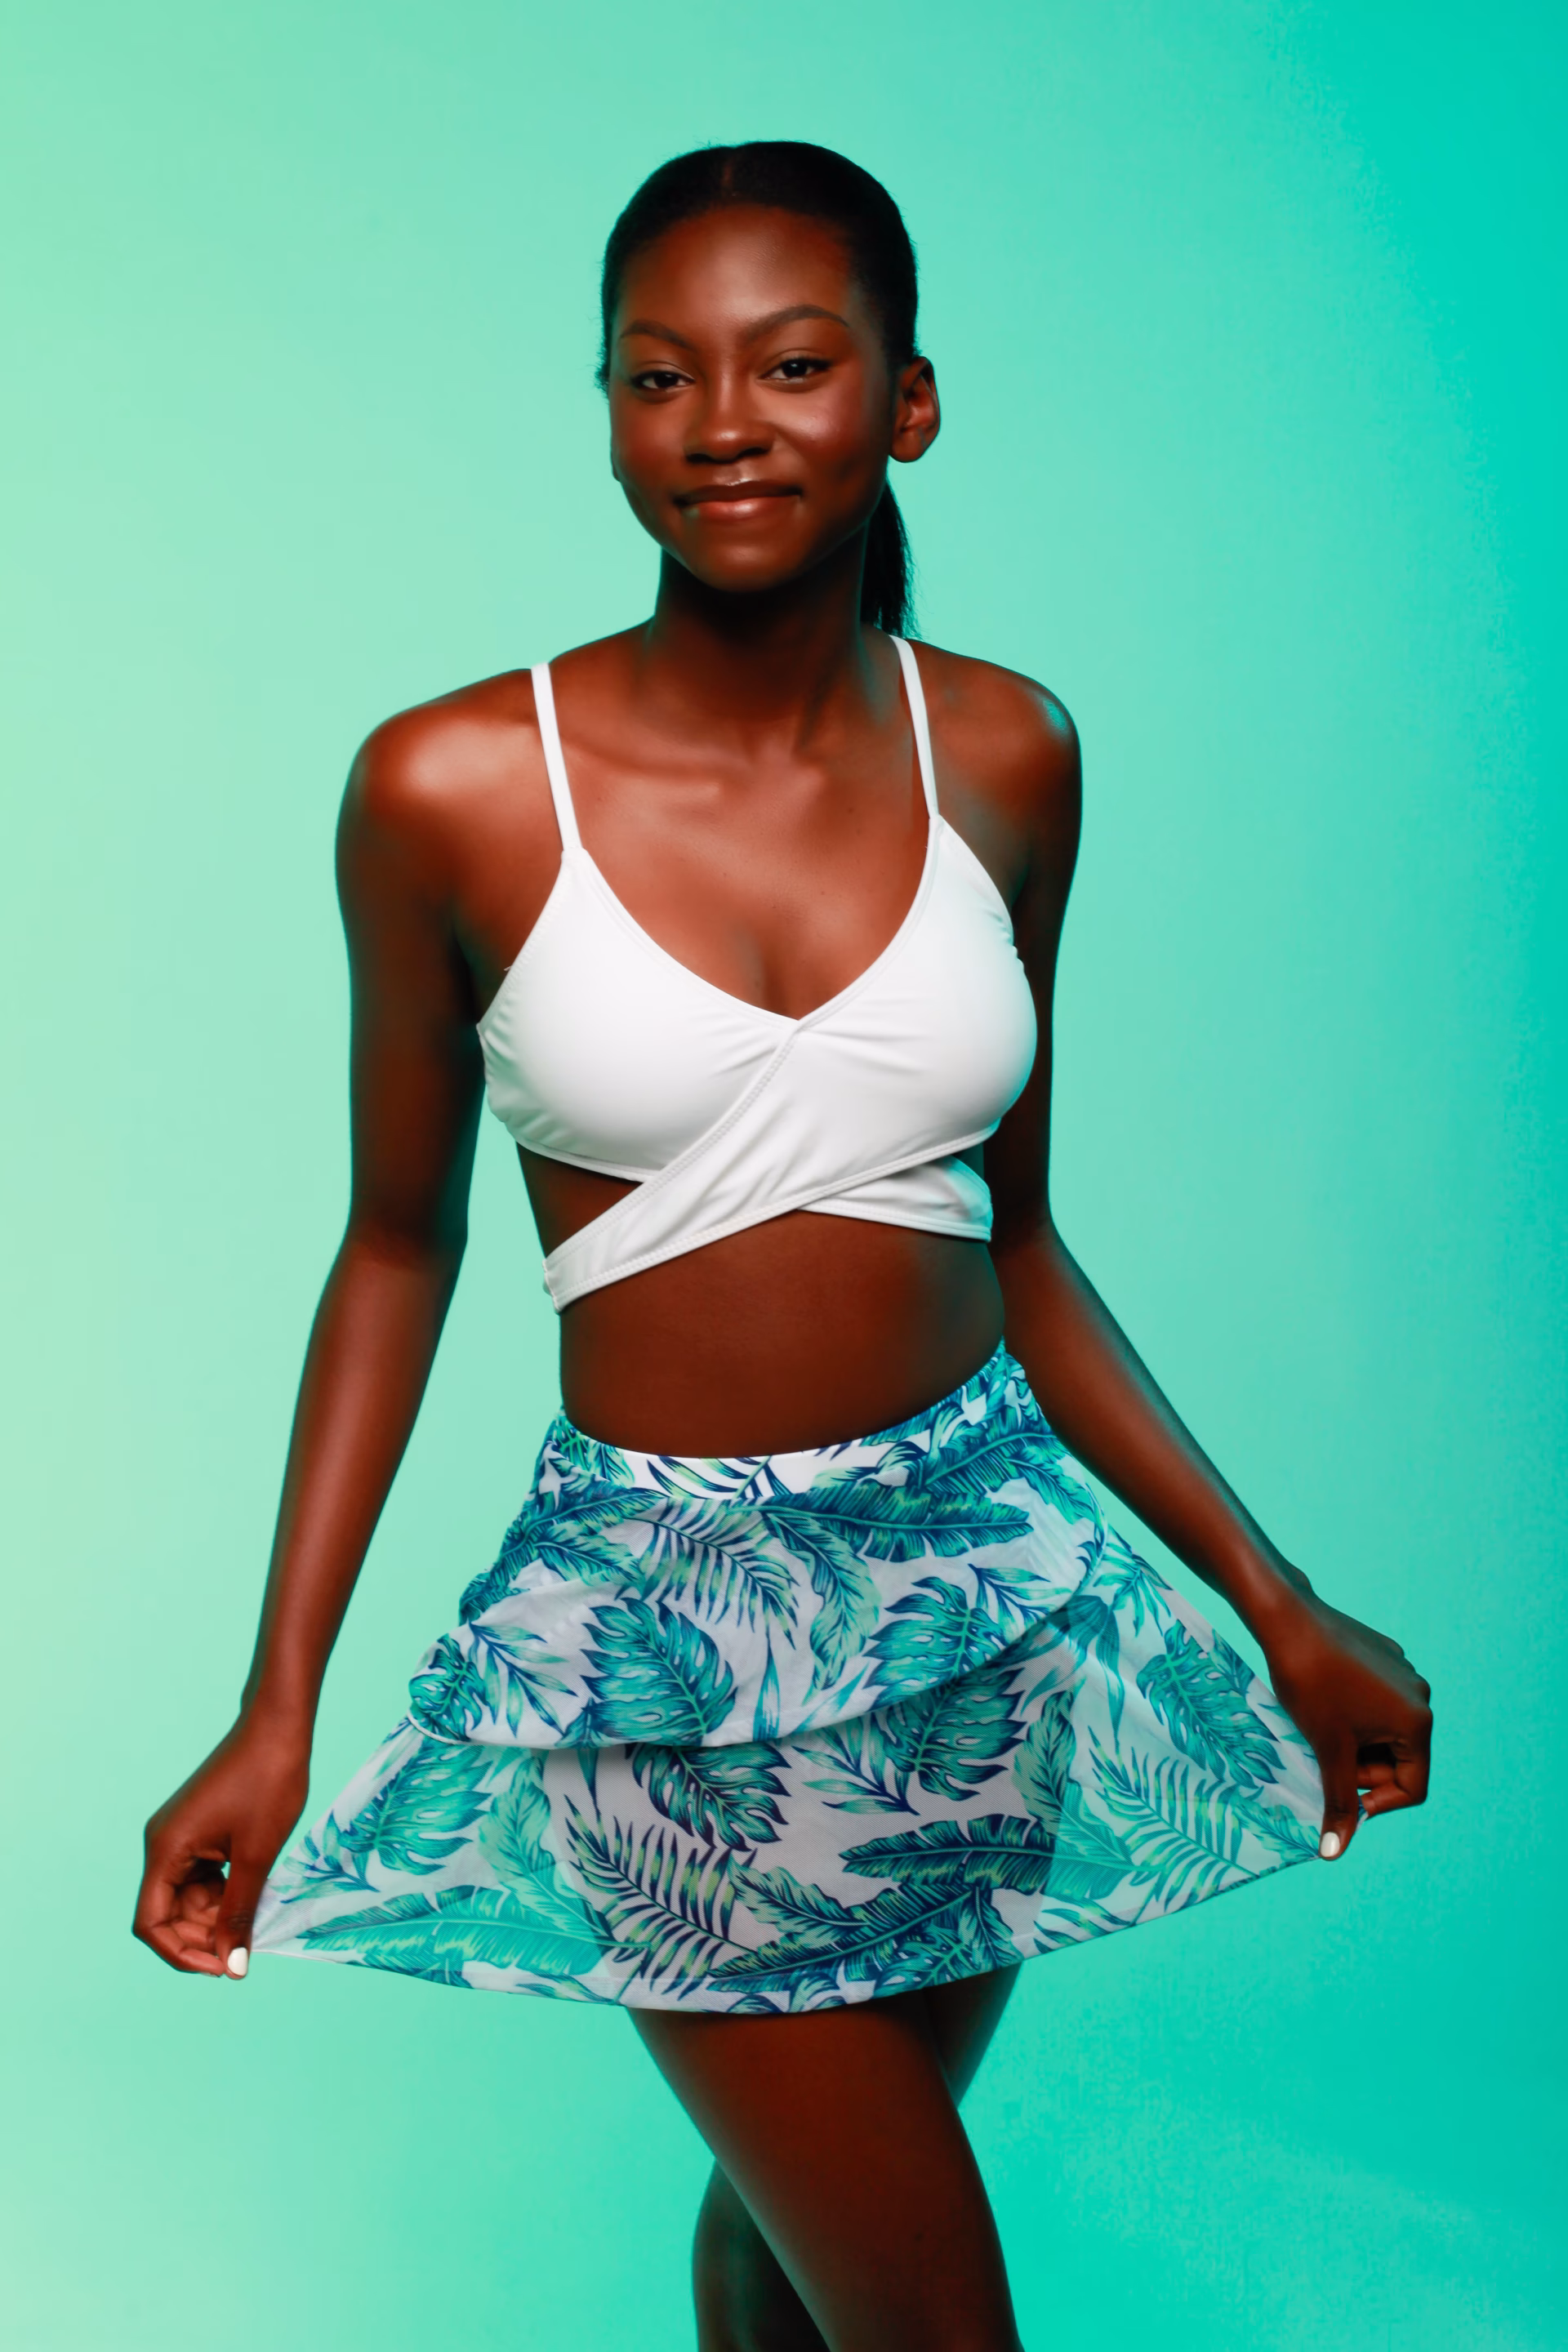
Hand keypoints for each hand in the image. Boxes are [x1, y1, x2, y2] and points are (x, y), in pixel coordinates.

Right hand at [133, 1718, 310, 1977]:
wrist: (279, 1725)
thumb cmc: (269, 1783)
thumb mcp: (257, 1856)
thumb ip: (239, 1913)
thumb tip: (233, 1967)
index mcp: (164, 1850)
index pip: (151, 1924)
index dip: (181, 1953)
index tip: (223, 1968)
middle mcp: (163, 1844)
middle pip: (167, 1913)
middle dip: (202, 1939)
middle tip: (244, 1952)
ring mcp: (180, 1836)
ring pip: (186, 1897)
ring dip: (214, 1919)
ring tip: (251, 1929)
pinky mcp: (199, 1830)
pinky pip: (200, 1877)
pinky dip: (221, 1895)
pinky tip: (250, 1901)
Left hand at [1260, 1588, 1431, 1859]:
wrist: (1287, 1618)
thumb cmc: (1310, 1684)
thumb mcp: (1327, 1749)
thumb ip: (1339, 1801)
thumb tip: (1334, 1853)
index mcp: (1418, 1721)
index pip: (1413, 1787)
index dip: (1376, 1801)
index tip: (1340, 1795)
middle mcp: (1420, 1696)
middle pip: (1399, 1759)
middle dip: (1363, 1769)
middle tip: (1324, 1760)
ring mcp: (1402, 1672)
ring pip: (1383, 1732)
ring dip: (1355, 1745)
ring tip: (1320, 1733)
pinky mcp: (1383, 1656)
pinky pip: (1374, 1703)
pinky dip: (1352, 1716)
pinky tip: (1322, 1703)